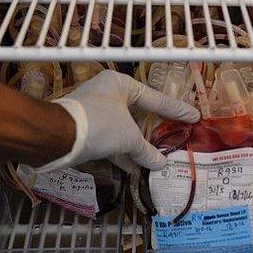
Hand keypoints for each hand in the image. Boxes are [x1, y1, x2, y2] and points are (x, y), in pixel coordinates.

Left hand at [49, 70, 199, 171]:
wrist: (58, 136)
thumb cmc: (99, 124)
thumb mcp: (129, 137)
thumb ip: (147, 150)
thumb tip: (161, 164)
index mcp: (120, 84)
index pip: (155, 98)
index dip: (176, 110)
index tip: (194, 116)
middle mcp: (108, 93)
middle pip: (139, 113)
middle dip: (155, 130)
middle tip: (177, 135)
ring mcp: (96, 112)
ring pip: (125, 129)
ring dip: (139, 145)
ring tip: (160, 157)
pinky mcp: (88, 130)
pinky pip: (112, 141)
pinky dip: (124, 153)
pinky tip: (136, 168)